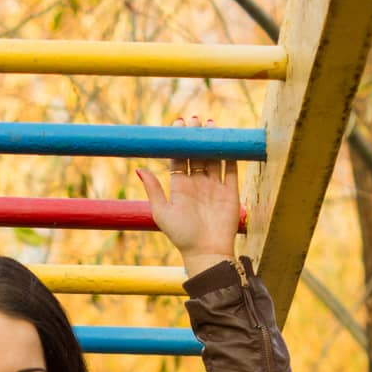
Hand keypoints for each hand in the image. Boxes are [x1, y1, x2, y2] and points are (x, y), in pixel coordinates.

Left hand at [135, 116, 239, 274]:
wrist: (207, 252)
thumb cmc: (182, 235)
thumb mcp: (162, 213)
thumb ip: (153, 190)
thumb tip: (139, 168)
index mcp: (180, 188)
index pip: (179, 159)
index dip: (179, 142)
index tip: (178, 125)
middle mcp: (197, 185)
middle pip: (197, 155)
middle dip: (196, 137)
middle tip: (194, 119)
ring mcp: (215, 187)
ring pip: (214, 158)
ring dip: (213, 142)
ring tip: (211, 124)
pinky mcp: (231, 192)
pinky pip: (231, 169)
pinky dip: (231, 155)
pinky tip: (228, 140)